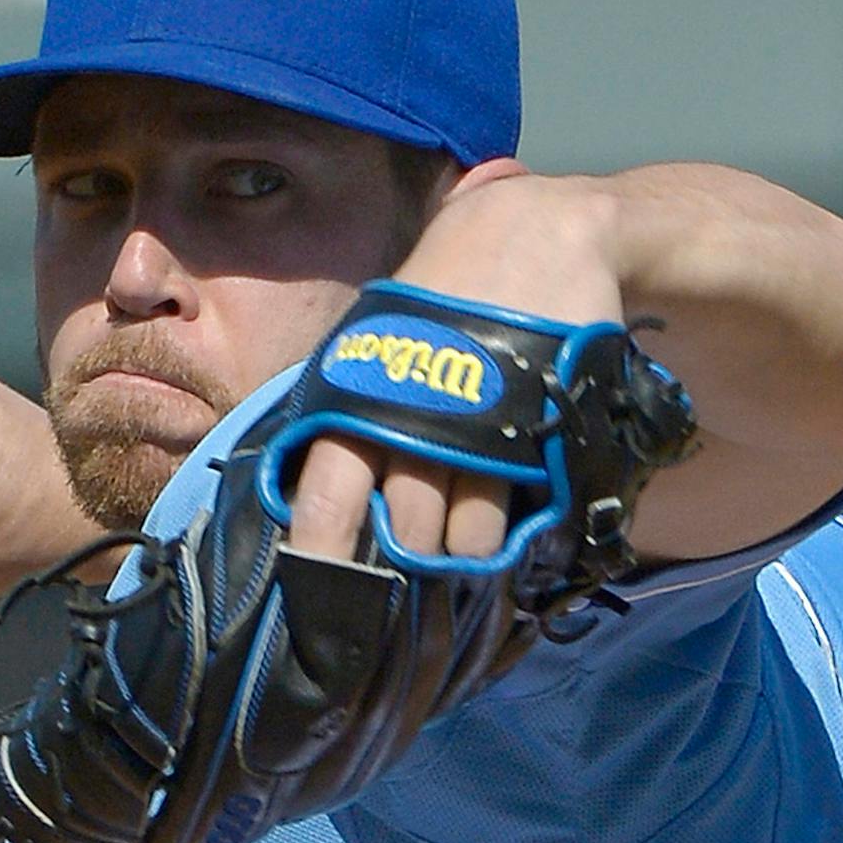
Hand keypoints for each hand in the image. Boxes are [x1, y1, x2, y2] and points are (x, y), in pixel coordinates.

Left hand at [288, 167, 624, 562]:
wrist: (533, 238)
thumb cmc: (440, 298)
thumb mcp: (374, 342)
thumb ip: (347, 409)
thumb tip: (307, 492)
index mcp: (359, 400)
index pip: (325, 496)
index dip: (321, 557)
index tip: (318, 604)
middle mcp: (413, 421)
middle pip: (400, 531)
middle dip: (405, 561)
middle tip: (413, 562)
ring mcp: (477, 430)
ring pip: (463, 534)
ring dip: (463, 548)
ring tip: (465, 537)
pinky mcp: (535, 431)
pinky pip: (520, 508)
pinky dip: (514, 524)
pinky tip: (511, 509)